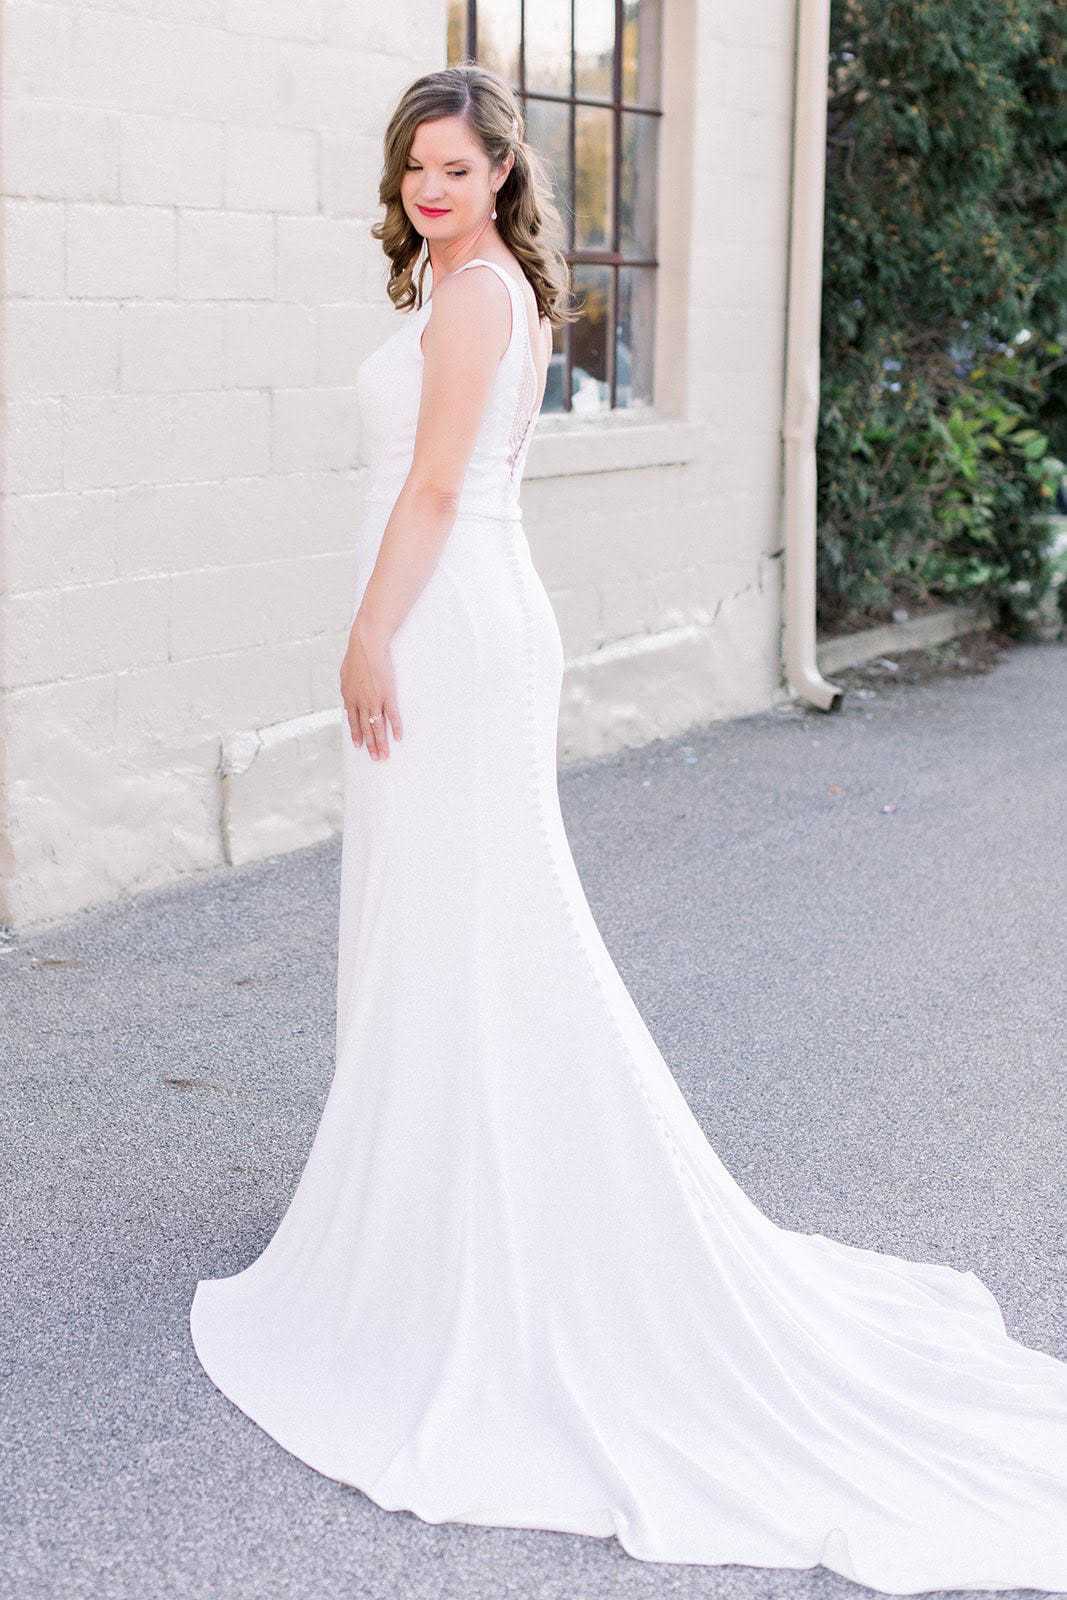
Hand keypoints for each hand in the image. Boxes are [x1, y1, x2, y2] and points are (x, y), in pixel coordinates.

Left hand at [339, 613, 402, 760]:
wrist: (366, 645)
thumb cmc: (357, 654)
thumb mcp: (346, 672)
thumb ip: (347, 685)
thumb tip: (347, 691)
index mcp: (349, 696)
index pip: (353, 720)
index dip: (356, 734)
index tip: (359, 745)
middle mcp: (360, 702)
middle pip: (365, 728)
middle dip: (369, 745)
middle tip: (374, 758)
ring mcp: (374, 700)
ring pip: (377, 727)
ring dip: (381, 743)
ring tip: (384, 756)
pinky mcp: (387, 695)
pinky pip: (392, 716)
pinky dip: (395, 728)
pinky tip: (398, 738)